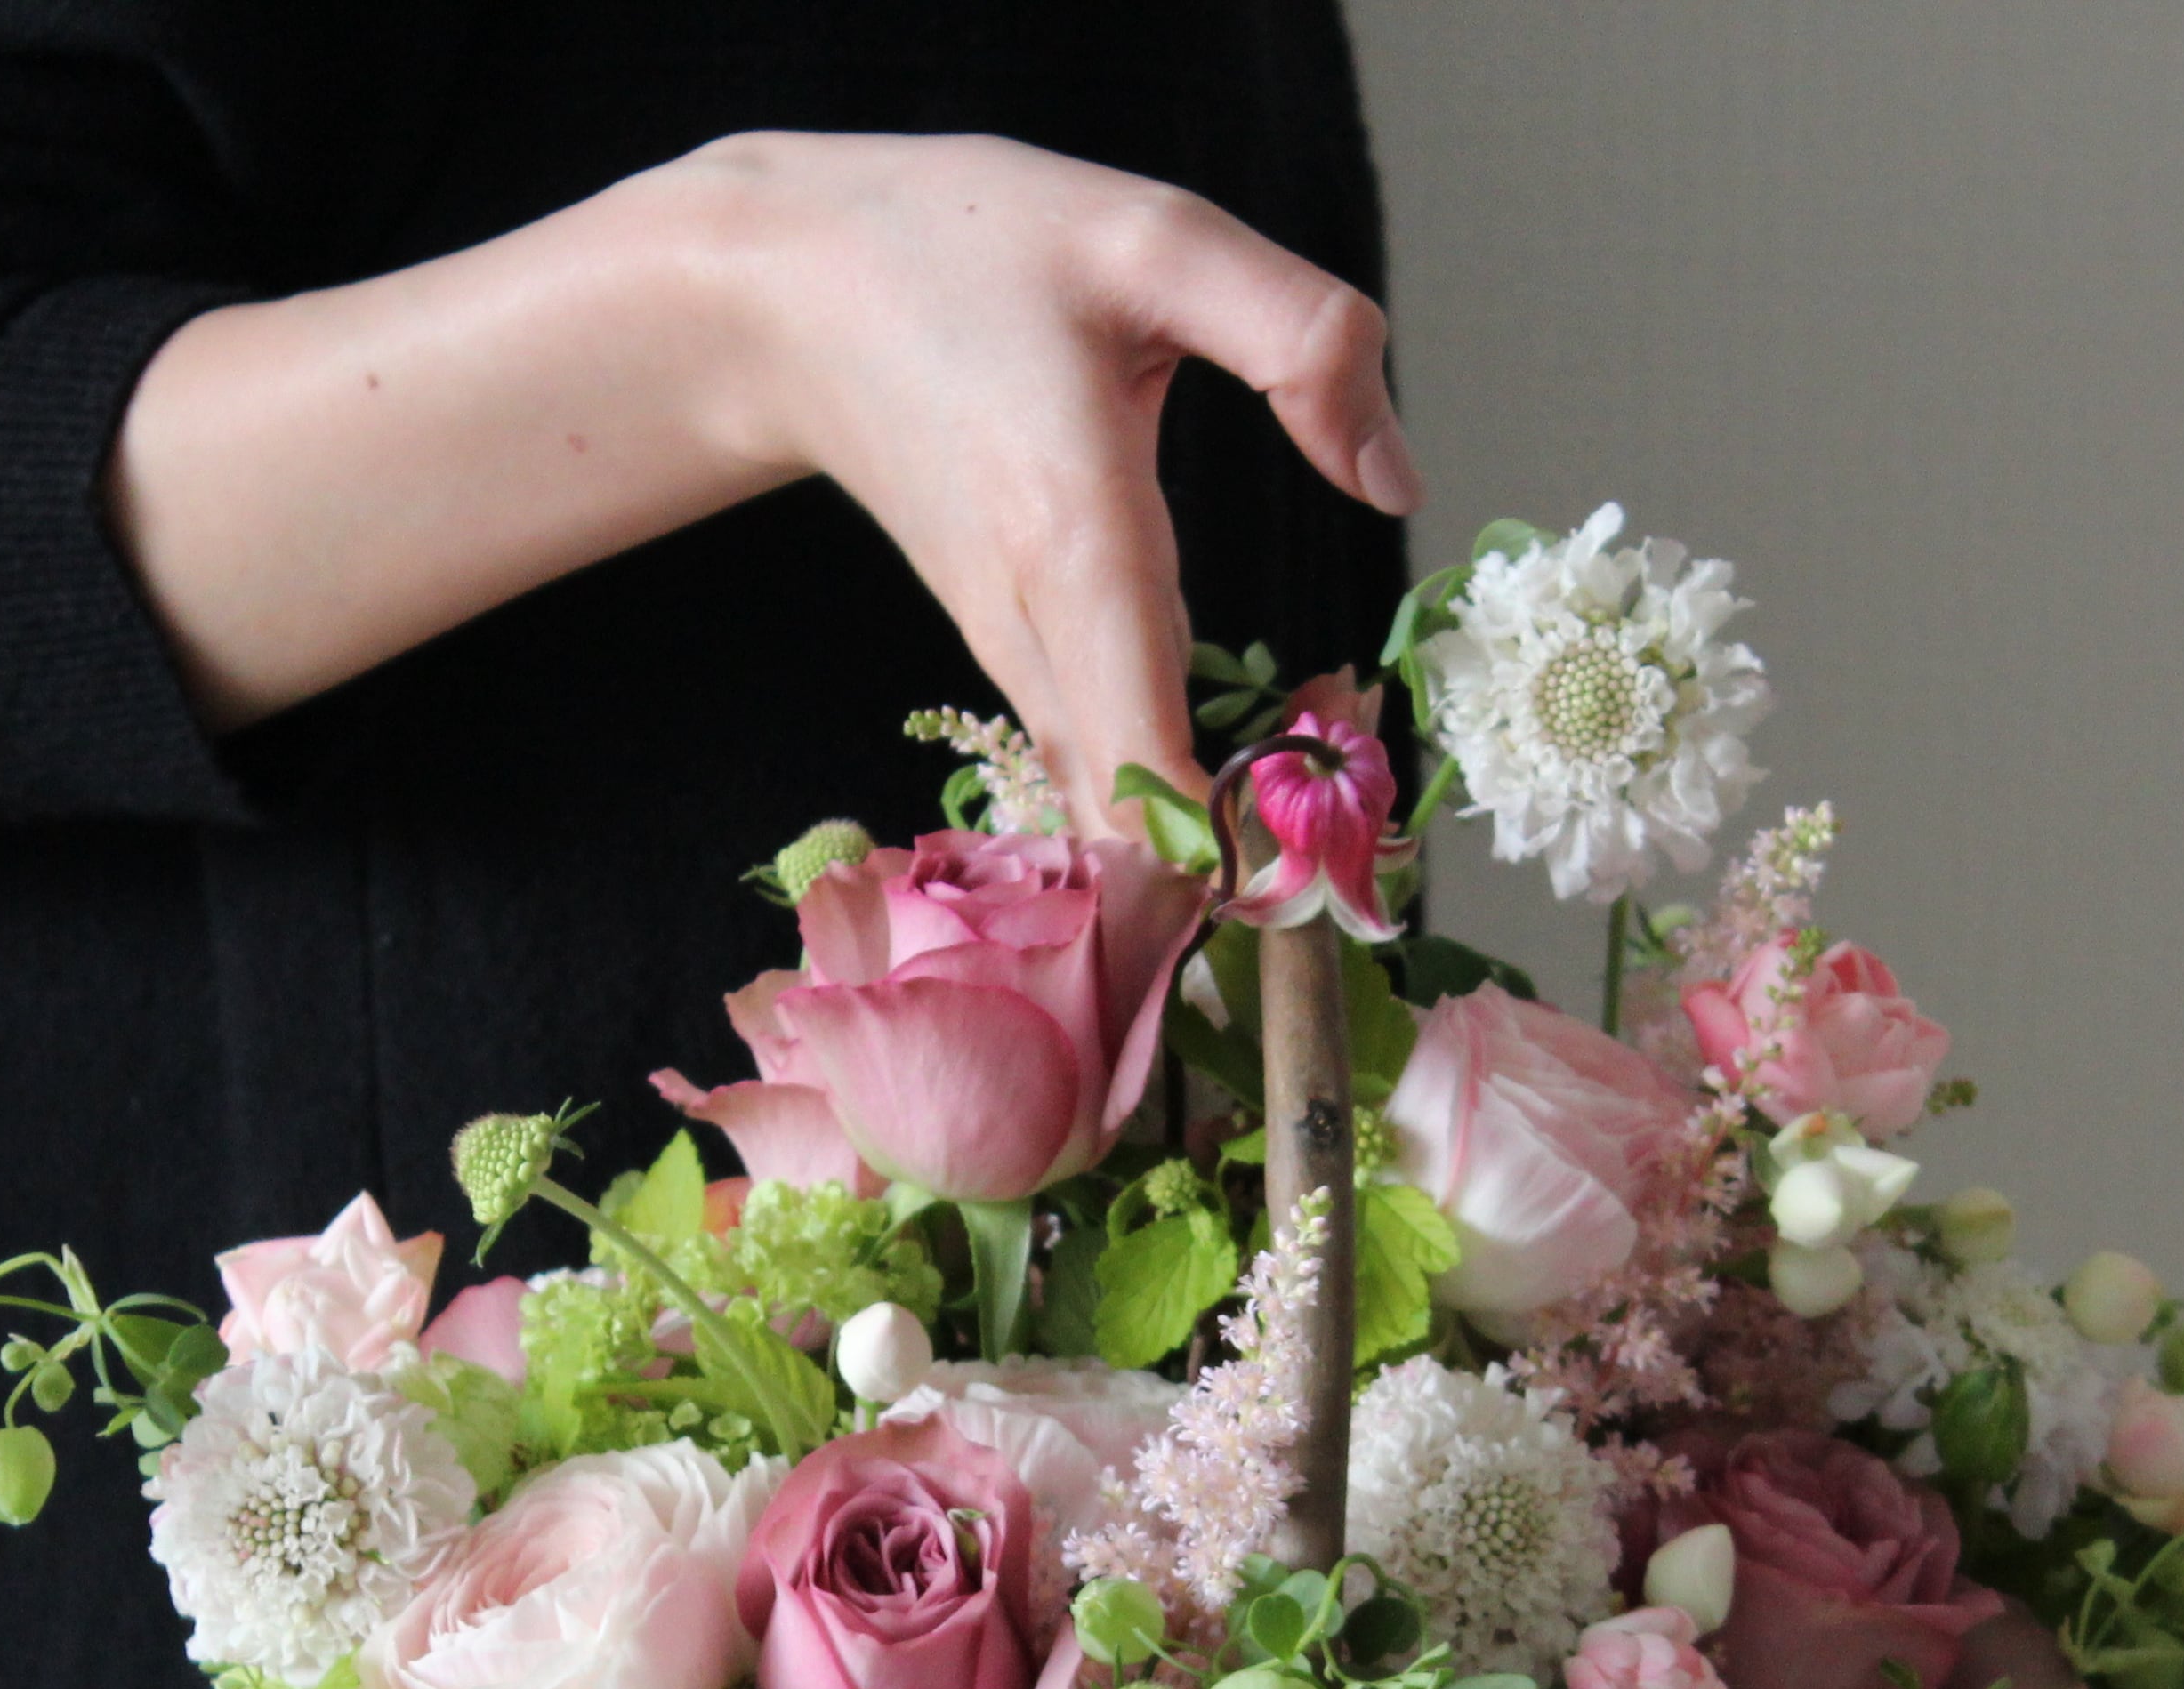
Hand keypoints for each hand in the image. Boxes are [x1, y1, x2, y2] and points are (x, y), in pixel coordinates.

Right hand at [107, 132, 1415, 825]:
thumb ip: (1302, 340)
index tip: (1297, 921)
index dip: (1218, 866)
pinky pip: (1092, 773)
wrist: (786, 293)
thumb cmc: (965, 249)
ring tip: (1290, 928)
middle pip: (1130, 832)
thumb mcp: (1155, 240)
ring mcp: (1020, 657)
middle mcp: (1044, 633)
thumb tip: (1397, 477)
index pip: (1146, 768)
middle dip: (1229, 901)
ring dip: (1194, 874)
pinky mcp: (1018, 656)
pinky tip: (1216, 855)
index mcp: (1082, 545)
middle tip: (1328, 953)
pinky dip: (1151, 820)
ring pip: (1108, 817)